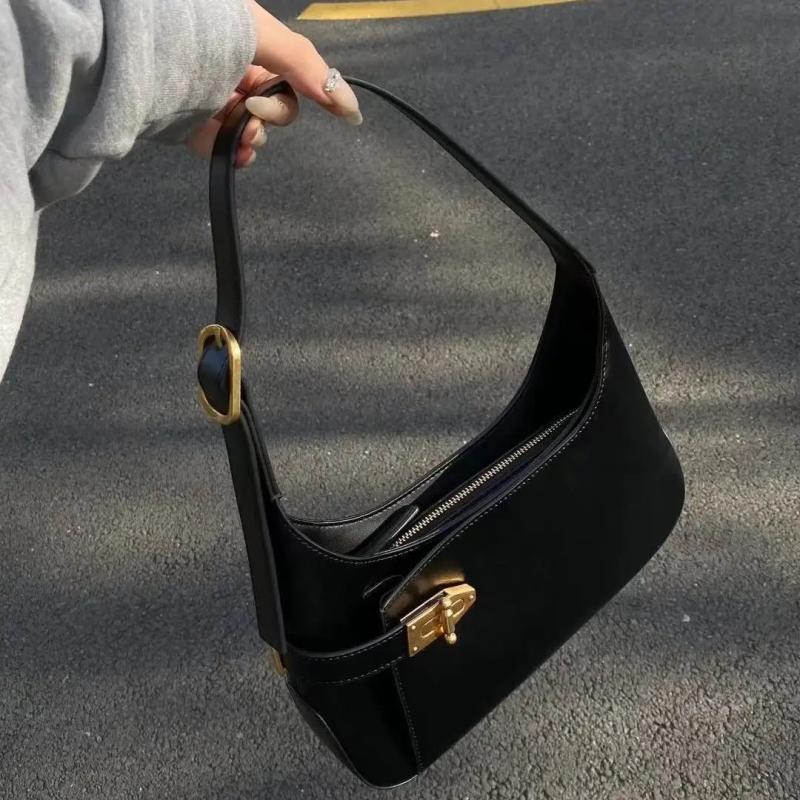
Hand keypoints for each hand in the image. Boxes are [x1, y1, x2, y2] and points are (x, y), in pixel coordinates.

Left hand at [189, 0, 361, 167]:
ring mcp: (207, 98)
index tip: (324, 111)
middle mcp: (229, 66)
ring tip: (242, 136)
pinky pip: (220, 146)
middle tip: (252, 111)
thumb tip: (350, 109)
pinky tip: (238, 156)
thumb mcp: (260, 35)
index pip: (290, 73)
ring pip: (248, 128)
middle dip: (271, 115)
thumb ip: (307, 67)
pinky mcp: (185, 124)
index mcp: (246, 38)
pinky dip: (233, 154)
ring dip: (254, 138)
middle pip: (272, 104)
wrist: (133, 47)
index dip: (304, 91)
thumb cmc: (197, 27)